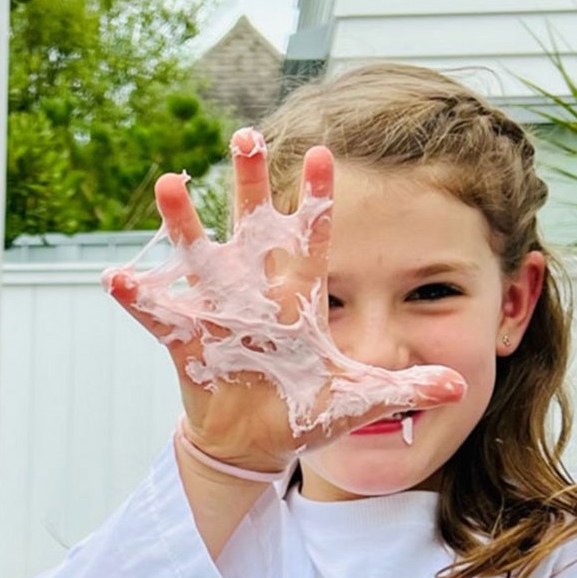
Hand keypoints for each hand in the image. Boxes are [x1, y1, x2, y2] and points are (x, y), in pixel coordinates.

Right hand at [105, 128, 464, 472]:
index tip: (324, 153)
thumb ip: (406, 387)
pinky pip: (158, 315)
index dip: (316, 199)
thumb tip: (461, 387)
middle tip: (244, 133)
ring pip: (199, 256)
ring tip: (169, 183)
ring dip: (184, 222)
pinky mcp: (186, 343)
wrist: (256, 444)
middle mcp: (255, 293)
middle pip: (252, 226)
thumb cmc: (306, 411)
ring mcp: (217, 313)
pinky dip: (137, 298)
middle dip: (247, 182)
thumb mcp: (360, 400)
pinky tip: (115, 277)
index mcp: (298, 298)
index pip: (312, 238)